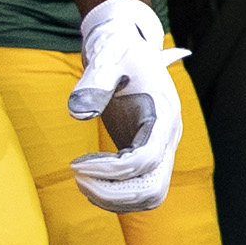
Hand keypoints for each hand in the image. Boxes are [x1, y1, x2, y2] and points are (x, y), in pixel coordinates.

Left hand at [63, 0, 186, 213]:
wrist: (127, 45)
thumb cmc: (118, 48)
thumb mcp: (107, 55)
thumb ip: (94, 81)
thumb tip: (78, 113)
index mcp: (164, 114)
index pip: (144, 160)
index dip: (110, 171)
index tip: (77, 165)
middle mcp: (168, 137)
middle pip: (153, 188)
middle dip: (113, 194)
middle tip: (78, 178)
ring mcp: (160, 147)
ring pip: (150, 195)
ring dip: (114, 199)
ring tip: (81, 180)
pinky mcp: (145, 152)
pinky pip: (139, 189)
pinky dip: (114, 194)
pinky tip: (88, 179)